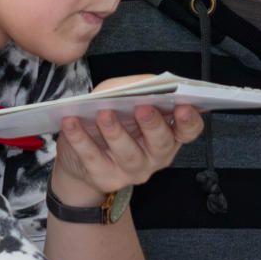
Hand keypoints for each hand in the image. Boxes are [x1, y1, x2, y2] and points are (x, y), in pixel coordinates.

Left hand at [51, 86, 204, 200]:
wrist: (81, 160)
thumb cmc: (112, 122)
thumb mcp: (125, 100)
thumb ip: (138, 89)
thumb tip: (145, 82)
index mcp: (169, 135)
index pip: (189, 131)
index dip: (189, 120)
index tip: (183, 106)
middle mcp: (156, 155)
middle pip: (162, 143)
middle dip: (153, 124)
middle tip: (143, 107)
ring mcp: (132, 170)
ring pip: (128, 153)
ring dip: (116, 131)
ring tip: (104, 113)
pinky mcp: (105, 177)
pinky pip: (92, 157)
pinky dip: (80, 138)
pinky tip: (71, 122)